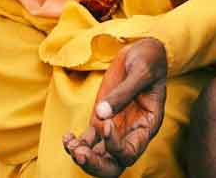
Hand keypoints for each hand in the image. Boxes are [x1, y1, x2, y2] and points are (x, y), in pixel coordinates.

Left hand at [62, 38, 168, 175]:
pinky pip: (87, 142)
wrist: (141, 51)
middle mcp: (131, 133)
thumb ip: (124, 92)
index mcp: (147, 125)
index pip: (131, 151)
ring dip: (82, 156)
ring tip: (70, 145)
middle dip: (96, 164)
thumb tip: (101, 113)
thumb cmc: (148, 60)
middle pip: (115, 164)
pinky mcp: (100, 121)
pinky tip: (67, 138)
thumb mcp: (141, 71)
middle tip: (80, 154)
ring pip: (99, 157)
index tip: (106, 124)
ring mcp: (114, 129)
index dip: (116, 146)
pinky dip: (75, 144)